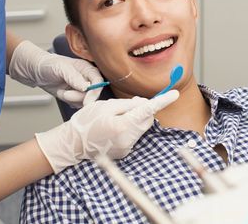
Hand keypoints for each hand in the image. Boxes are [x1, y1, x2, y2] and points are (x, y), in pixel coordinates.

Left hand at [9, 40, 102, 106]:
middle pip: (93, 93)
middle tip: (66, 94)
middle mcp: (87, 78)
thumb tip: (86, 88)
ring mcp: (81, 88)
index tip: (87, 100)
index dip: (95, 91)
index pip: (99, 81)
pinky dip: (69, 102)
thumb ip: (75, 77)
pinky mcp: (75, 96)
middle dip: (79, 97)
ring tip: (61, 91)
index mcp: (87, 68)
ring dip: (71, 99)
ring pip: (85, 100)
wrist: (36, 71)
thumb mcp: (61, 68)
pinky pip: (78, 104)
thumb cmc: (48, 64)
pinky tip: (62, 94)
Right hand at [35, 90, 178, 172]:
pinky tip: (114, 127)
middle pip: (146, 119)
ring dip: (135, 119)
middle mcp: (128, 139)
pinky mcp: (124, 152)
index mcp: (123, 125)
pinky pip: (134, 136)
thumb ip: (128, 104)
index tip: (174, 94)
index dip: (162, 101)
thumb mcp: (106, 106)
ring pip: (141, 127)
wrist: (73, 143)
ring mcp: (126, 148)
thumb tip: (144, 104)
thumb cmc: (87, 121)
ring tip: (115, 117)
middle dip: (141, 109)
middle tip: (125, 105)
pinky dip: (129, 128)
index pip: (148, 110)